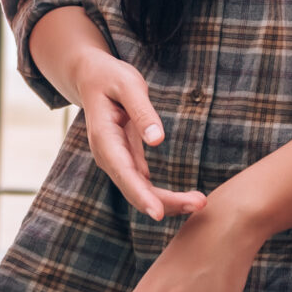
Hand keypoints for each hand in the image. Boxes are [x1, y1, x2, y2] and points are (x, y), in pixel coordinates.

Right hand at [67, 51, 203, 221]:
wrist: (91, 78)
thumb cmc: (110, 78)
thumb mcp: (128, 85)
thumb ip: (143, 112)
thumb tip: (157, 140)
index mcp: (104, 138)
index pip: (123, 173)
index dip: (141, 195)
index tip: (159, 213)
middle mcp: (108, 155)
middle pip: (135, 189)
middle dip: (165, 202)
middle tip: (200, 203)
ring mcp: (116, 160)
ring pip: (140, 191)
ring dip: (168, 201)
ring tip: (199, 202)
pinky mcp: (127, 160)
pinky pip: (143, 184)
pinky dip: (163, 194)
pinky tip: (185, 199)